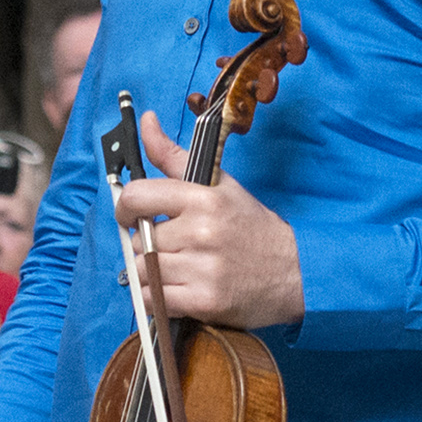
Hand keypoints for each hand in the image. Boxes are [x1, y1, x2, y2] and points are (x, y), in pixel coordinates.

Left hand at [111, 111, 301, 327]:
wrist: (296, 272)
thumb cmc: (253, 228)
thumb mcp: (220, 185)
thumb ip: (174, 156)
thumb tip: (147, 120)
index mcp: (204, 198)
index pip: (138, 197)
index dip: (125, 208)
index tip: (131, 216)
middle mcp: (202, 232)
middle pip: (139, 239)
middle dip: (146, 245)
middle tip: (169, 247)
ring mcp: (204, 269)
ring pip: (143, 271)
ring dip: (150, 274)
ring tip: (173, 270)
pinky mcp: (205, 301)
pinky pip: (154, 301)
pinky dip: (156, 299)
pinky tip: (174, 291)